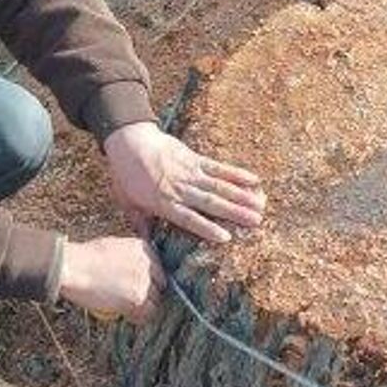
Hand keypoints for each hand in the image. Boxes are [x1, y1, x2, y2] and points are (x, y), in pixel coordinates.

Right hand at [58, 237, 164, 323]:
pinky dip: (138, 318)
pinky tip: (128, 316)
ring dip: (144, 307)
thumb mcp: (112, 248)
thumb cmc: (83, 258)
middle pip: (159, 284)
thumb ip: (126, 259)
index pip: (157, 268)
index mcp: (143, 247)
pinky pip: (146, 314)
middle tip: (135, 300)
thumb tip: (127, 272)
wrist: (74, 266)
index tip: (140, 287)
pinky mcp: (138, 298)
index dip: (149, 280)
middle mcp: (149, 263)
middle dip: (150, 293)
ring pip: (155, 301)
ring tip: (130, 310)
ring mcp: (145, 280)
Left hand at [102, 122, 265, 244]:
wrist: (128, 140)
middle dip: (235, 212)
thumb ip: (140, 224)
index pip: (188, 218)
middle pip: (211, 202)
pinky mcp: (195, 158)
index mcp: (163, 202)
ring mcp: (190, 172)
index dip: (207, 227)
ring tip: (261, 205)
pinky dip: (237, 173)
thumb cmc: (126, 174)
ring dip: (241, 195)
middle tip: (256, 222)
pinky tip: (254, 180)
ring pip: (219, 186)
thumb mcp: (127, 202)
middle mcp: (180, 188)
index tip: (226, 237)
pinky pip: (219, 167)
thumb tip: (148, 246)